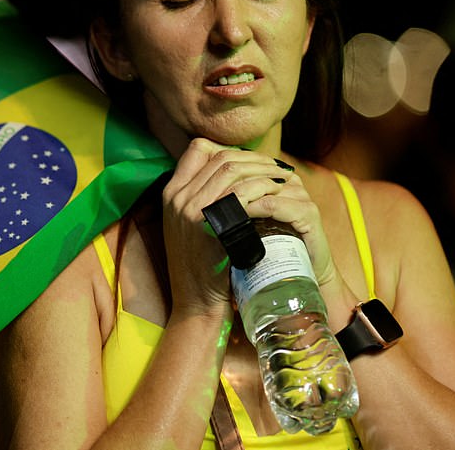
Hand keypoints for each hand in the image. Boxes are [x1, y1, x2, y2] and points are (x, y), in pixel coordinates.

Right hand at [161, 139, 304, 316]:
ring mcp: (189, 209)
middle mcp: (176, 197)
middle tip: (278, 168)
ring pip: (232, 170)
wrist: (197, 304)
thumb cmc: (202, 268)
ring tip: (283, 178)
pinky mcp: (207, 224)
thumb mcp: (190, 228)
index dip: (229, 149)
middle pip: (220, 157)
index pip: (198, 149)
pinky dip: (263, 188)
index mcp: (170, 193)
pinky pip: (240, 194)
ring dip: (263, 170)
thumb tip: (232, 176)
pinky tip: (278, 194)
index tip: (252, 162)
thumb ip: (201, 199)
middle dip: (255, 159)